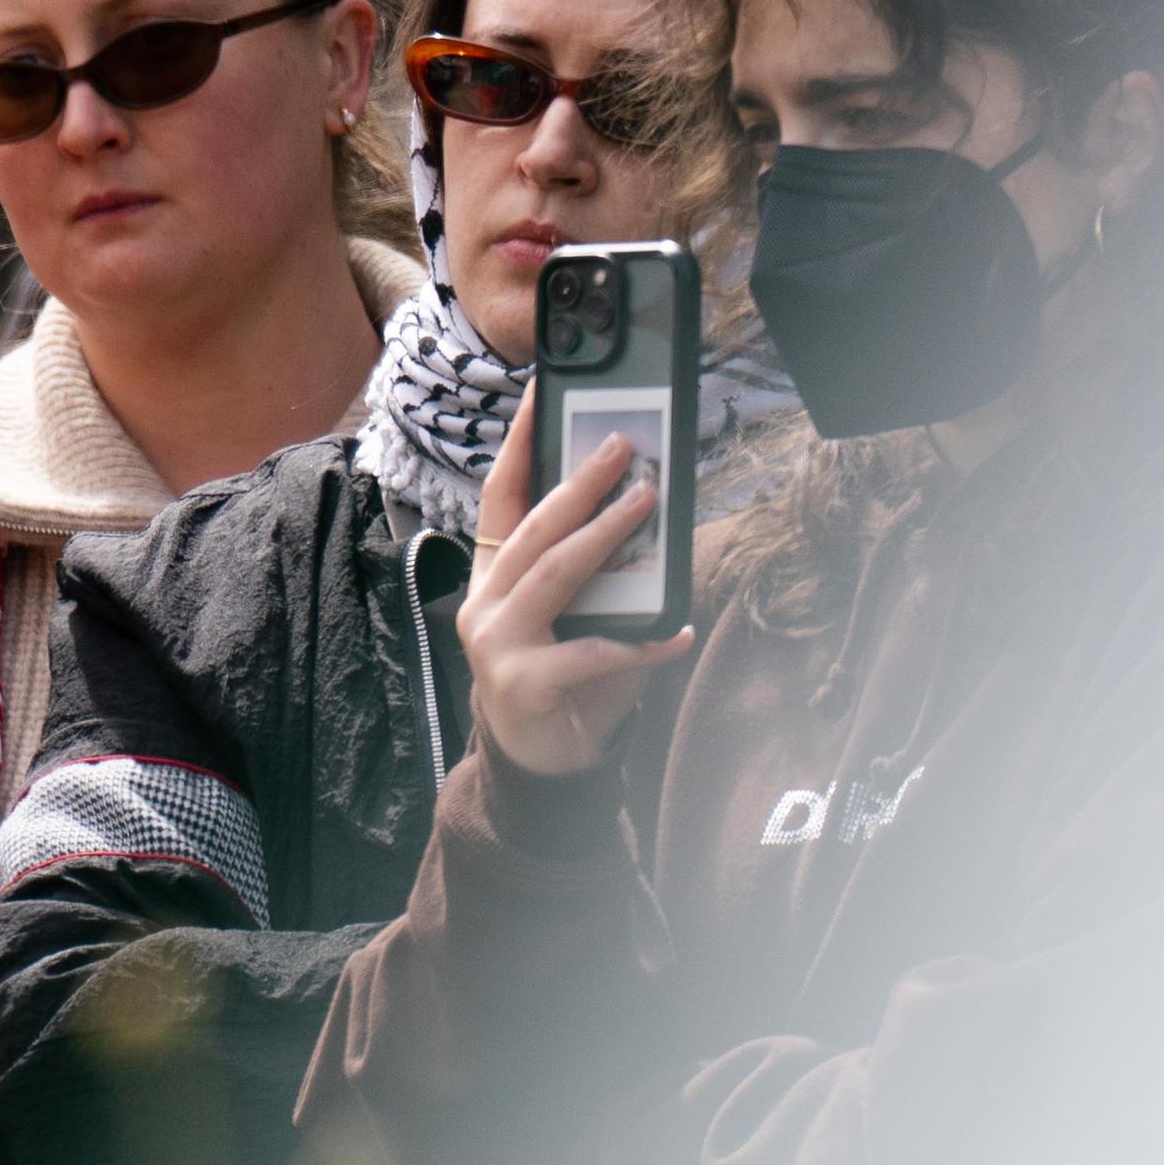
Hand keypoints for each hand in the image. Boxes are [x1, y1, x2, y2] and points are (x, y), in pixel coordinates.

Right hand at [461, 415, 697, 778]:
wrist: (539, 762)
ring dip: (606, 534)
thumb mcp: (574, 619)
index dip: (520, 450)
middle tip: (622, 448)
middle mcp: (484, 604)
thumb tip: (647, 518)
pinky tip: (679, 633)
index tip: (541, 402)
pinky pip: (595, 651)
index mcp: (491, 579)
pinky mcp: (524, 681)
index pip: (499, 501)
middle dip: (580, 483)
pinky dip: (644, 644)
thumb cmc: (564, 680)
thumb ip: (595, 577)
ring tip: (647, 502)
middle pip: (533, 529)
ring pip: (555, 573)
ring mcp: (497, 642)